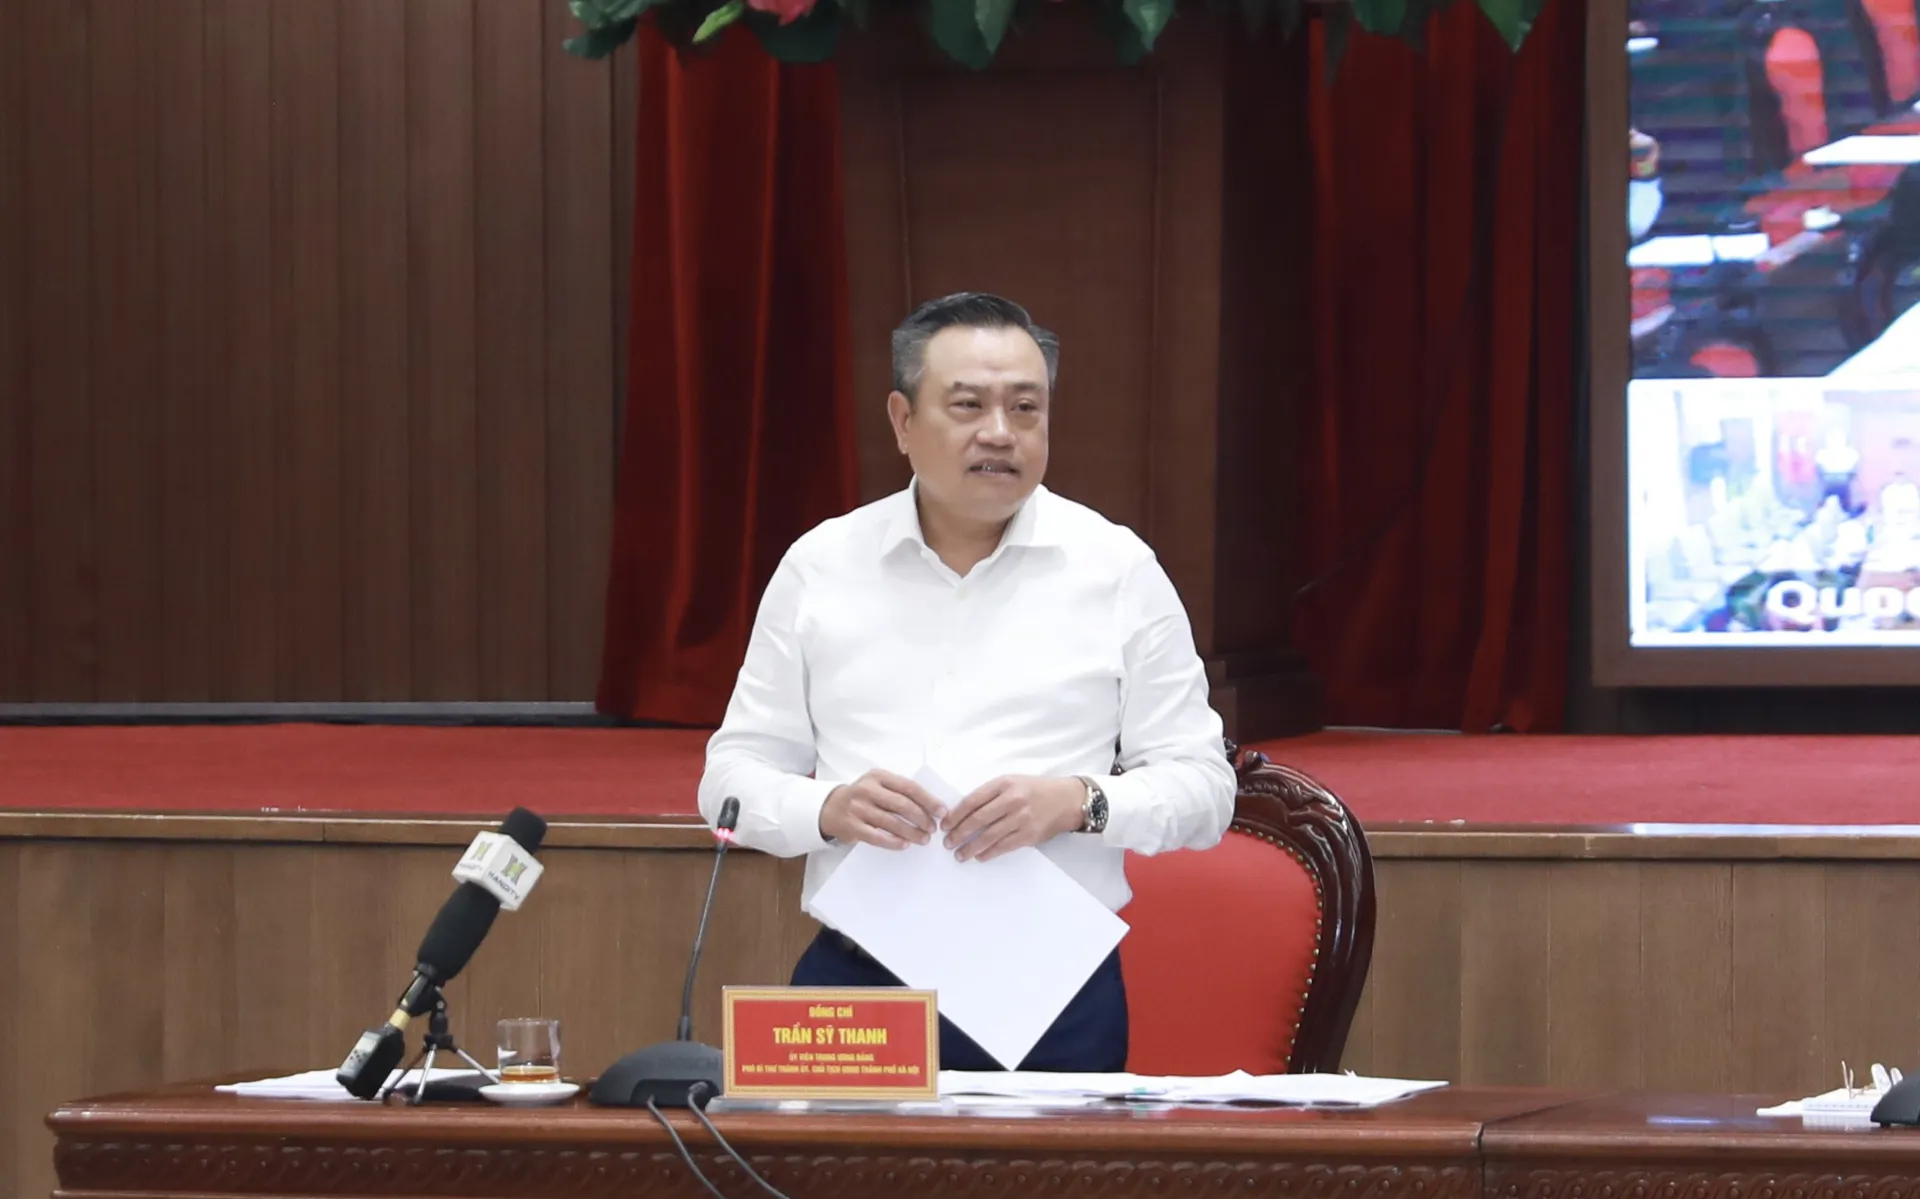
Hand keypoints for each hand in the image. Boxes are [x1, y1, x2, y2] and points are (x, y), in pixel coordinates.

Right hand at [819, 769, 945, 849]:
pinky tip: (905, 844)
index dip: (928, 800)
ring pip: (891, 822)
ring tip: (924, 839)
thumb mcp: (878, 785)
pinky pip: (878, 837)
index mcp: (878, 776)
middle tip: (932, 829)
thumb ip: (899, 791)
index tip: (942, 812)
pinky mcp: (852, 827)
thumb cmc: (863, 796)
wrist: (829, 807)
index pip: (909, 787)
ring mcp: (858, 809)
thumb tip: (931, 807)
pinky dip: (894, 842)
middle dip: (922, 818)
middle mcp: (867, 790)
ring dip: (911, 833)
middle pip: (902, 805)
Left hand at [941, 775, 1083, 861]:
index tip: (944, 825)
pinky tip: (980, 857)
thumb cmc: (1035, 790)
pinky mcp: (1029, 835)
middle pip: (978, 820)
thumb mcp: (1012, 783)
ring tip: (959, 855)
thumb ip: (990, 795)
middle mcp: (1012, 800)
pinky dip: (989, 853)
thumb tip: (964, 814)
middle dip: (959, 833)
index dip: (956, 815)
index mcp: (1004, 784)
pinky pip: (1004, 846)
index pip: (972, 801)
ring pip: (989, 836)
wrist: (1066, 800)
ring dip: (971, 848)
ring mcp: (1022, 819)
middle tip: (947, 843)